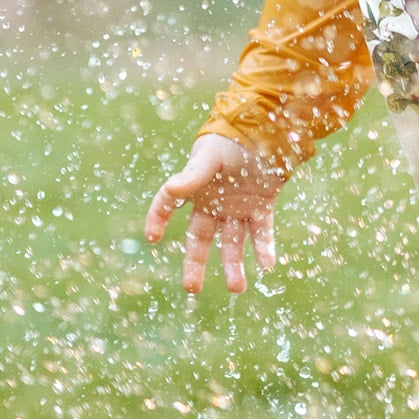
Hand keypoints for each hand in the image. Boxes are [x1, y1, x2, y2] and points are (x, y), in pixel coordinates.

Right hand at [144, 134, 286, 293]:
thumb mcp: (209, 156)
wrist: (266, 129)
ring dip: (233, 265)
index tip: (152, 237)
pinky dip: (264, 249)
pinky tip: (267, 265)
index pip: (169, 205)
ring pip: (232, 243)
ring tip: (237, 288)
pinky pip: (261, 232)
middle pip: (200, 239)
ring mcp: (238, 207)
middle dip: (195, 264)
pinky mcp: (262, 207)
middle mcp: (214, 203)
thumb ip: (192, 175)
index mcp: (195, 188)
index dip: (157, 218)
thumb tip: (171, 189)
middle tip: (191, 288)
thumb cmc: (232, 140)